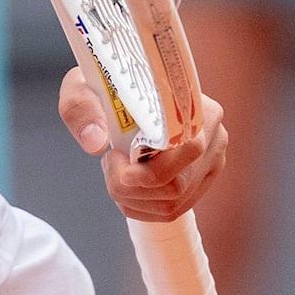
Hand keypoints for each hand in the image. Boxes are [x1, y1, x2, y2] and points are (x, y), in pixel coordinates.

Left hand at [57, 66, 227, 222]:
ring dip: (133, 199)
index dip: (154, 169)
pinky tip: (125, 187)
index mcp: (194, 103)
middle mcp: (213, 133)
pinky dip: (140, 206)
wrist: (122, 90)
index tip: (120, 168)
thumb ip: (82, 108)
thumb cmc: (107, 85)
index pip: (189, 148)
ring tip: (115, 171)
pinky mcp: (201, 180)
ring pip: (174, 203)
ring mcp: (211, 161)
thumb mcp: (82, 86)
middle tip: (110, 165)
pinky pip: (173, 209)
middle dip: (133, 188)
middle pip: (178, 185)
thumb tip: (94, 142)